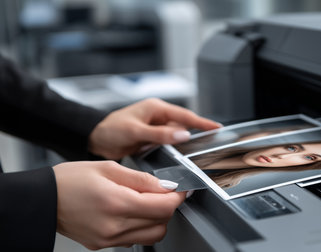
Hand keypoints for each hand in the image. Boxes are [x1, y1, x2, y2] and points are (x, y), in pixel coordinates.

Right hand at [53, 161, 185, 249]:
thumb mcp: (109, 168)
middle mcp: (114, 226)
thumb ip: (142, 179)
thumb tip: (167, 186)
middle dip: (168, 207)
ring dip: (157, 219)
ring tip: (146, 202)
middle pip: (162, 223)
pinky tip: (132, 212)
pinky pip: (134, 240)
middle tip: (162, 192)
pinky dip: (142, 227)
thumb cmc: (70, 179)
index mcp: (116, 202)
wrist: (42, 198)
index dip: (178, 196)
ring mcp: (108, 239)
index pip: (163, 207)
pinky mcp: (103, 245)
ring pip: (152, 235)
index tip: (181, 188)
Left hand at [89, 98, 220, 158]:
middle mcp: (157, 116)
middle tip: (211, 143)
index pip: (184, 115)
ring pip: (176, 135)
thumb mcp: (135, 131)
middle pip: (183, 125)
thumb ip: (159, 134)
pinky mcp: (151, 138)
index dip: (202, 122)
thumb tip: (183, 134)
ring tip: (197, 151)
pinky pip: (168, 142)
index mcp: (156, 108)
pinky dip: (175, 148)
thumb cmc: (110, 129)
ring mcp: (155, 127)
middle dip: (196, 133)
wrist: (94, 139)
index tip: (217, 127)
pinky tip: (179, 155)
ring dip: (184, 143)